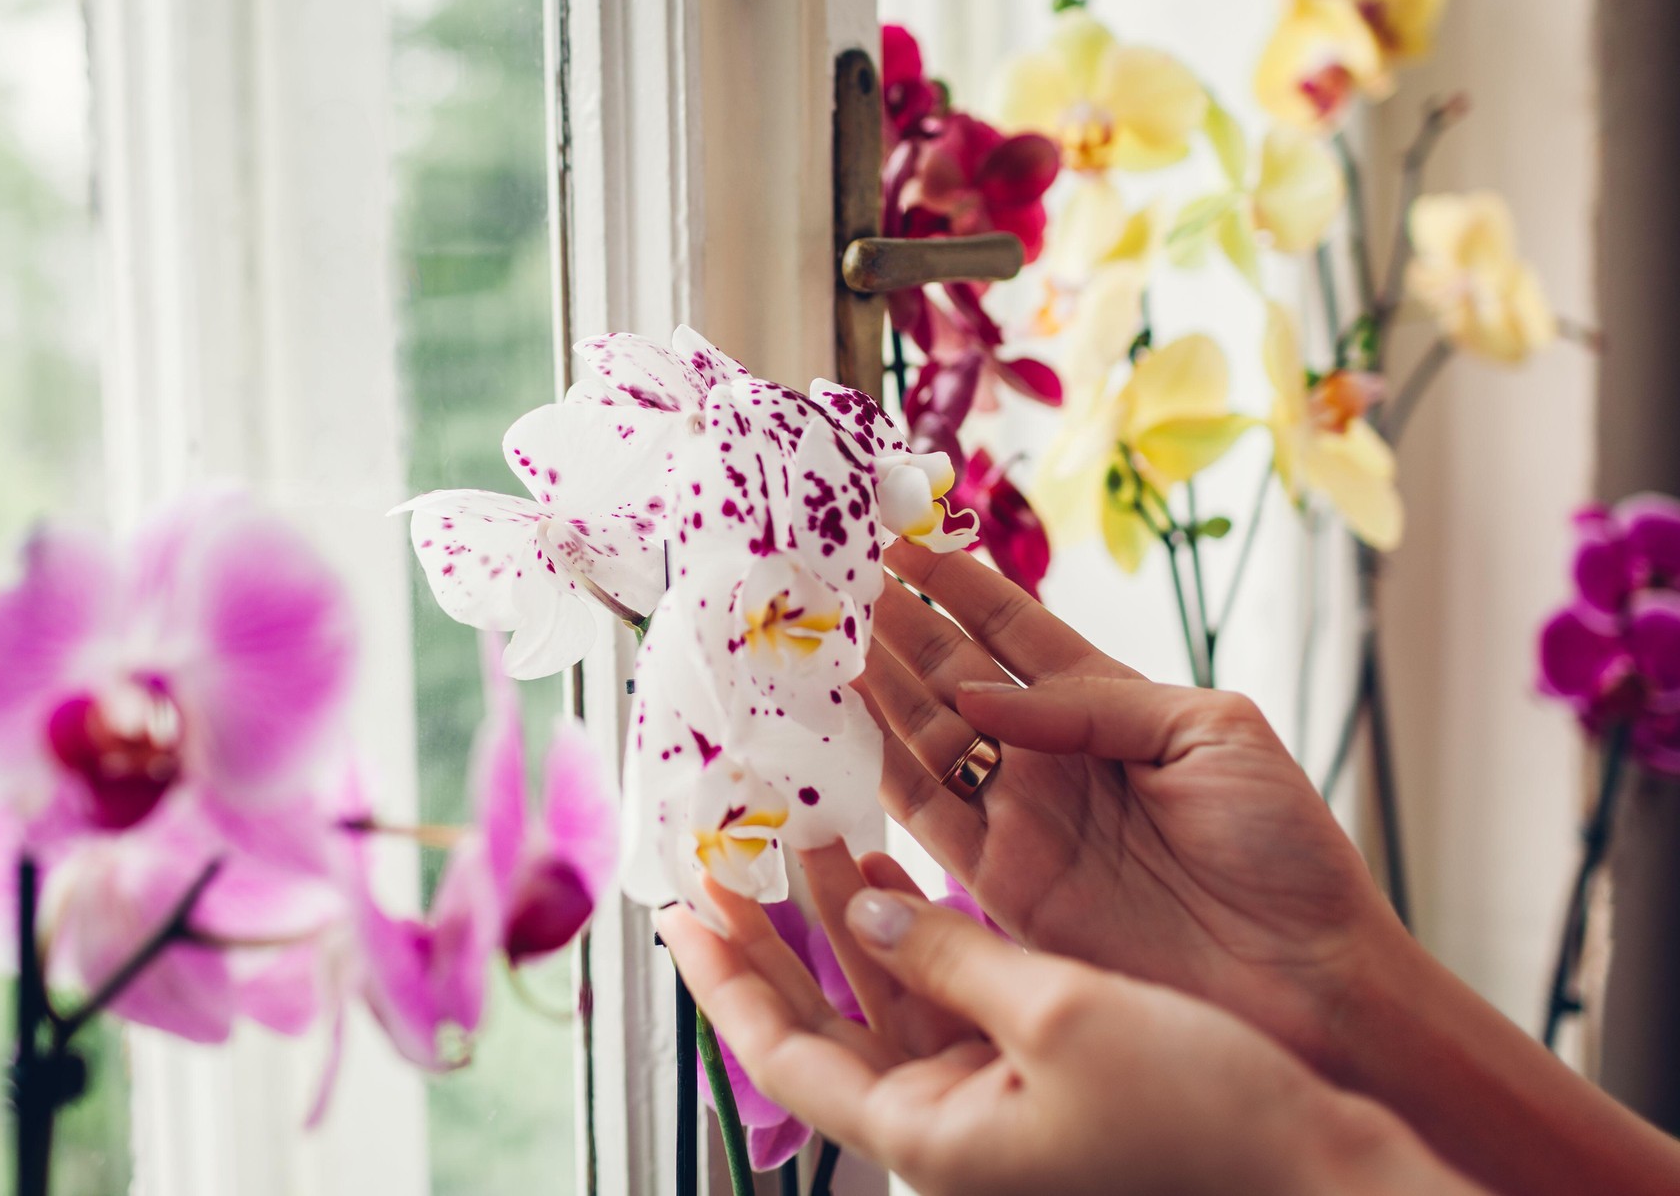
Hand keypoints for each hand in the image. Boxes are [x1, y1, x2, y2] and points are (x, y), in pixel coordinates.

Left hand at [661, 847, 1477, 1195]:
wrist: (1311, 1157)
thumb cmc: (1196, 1106)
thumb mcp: (1057, 1014)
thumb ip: (948, 954)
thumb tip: (865, 909)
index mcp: (929, 1132)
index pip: (783, 1053)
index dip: (724, 981)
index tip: (679, 913)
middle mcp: (943, 1119)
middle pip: (818, 1022)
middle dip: (767, 939)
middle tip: (719, 864)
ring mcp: (984, 1093)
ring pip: (878, 993)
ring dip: (838, 916)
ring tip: (802, 834)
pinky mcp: (1028, 1065)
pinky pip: (939, 989)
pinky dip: (909, 927)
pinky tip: (893, 868)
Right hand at [858, 541, 1404, 1071]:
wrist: (1302, 980)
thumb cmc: (1284, 849)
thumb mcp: (1212, 732)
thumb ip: (1094, 702)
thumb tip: (978, 694)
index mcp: (1109, 704)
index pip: (1011, 627)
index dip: (955, 582)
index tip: (898, 535)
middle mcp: (1052, 753)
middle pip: (952, 673)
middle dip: (894, 622)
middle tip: (833, 576)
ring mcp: (1022, 816)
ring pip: (922, 735)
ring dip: (871, 683)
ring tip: (818, 632)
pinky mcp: (999, 882)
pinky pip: (921, 813)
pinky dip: (872, 768)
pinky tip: (835, 719)